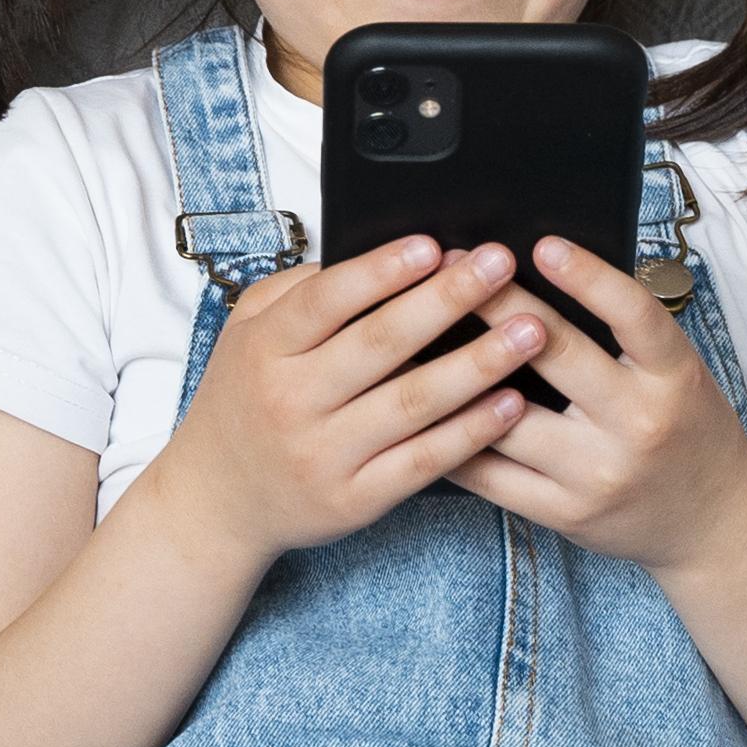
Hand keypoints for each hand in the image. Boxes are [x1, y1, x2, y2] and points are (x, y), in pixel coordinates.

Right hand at [143, 235, 542, 562]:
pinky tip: (511, 403)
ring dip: (479, 364)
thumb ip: (299, 291)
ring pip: (413, 404)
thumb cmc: (243, 401)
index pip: (326, 302)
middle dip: (448, 300)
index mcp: (265, 349)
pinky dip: (471, 432)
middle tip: (502, 266)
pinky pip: (424, 462)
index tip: (434, 245)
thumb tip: (373, 253)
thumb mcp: (245, 334)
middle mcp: (292, 401)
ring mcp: (325, 454)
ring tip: (531, 330)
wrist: (215, 501)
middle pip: (381, 344)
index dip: (382, 271)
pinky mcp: (356, 499)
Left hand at [447, 236, 746, 572]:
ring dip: (456, 373)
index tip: (544, 244)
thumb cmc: (686, 430)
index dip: (589, 276)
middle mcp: (639, 424)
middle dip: (497, 306)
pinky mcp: (565, 513)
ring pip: (508, 418)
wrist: (713, 524)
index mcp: (674, 378)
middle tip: (453, 268)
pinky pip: (491, 474)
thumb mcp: (678, 375)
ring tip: (416, 334)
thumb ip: (626, 337)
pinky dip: (450, 436)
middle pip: (556, 357)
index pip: (634, 315)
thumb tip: (545, 277)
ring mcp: (598, 474)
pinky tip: (422, 405)